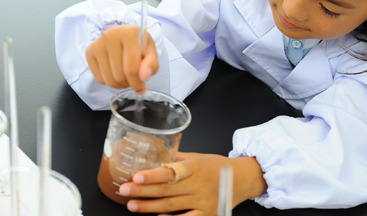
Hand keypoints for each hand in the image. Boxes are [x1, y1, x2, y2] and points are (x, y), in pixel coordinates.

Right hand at [86, 24, 158, 92]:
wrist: (125, 35)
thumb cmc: (140, 45)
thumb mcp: (151, 52)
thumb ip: (151, 65)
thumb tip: (143, 77)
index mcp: (129, 34)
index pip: (131, 69)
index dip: (137, 83)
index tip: (142, 88)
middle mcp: (110, 36)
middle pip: (119, 76)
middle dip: (129, 83)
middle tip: (134, 79)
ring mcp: (98, 44)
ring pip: (108, 79)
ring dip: (120, 85)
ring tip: (126, 77)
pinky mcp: (89, 51)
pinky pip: (99, 78)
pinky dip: (109, 81)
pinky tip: (115, 73)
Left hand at [119, 152, 266, 215]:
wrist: (242, 179)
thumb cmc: (218, 166)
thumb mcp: (198, 157)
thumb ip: (177, 159)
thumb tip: (155, 157)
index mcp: (195, 167)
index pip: (171, 172)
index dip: (153, 175)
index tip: (136, 176)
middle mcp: (199, 185)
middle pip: (166, 190)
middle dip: (142, 191)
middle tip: (123, 190)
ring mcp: (203, 202)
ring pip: (171, 206)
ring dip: (149, 207)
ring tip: (132, 205)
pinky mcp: (208, 215)